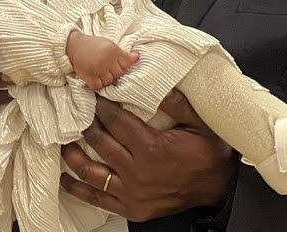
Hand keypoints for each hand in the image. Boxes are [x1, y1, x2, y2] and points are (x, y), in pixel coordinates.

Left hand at [60, 91, 235, 221]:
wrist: (223, 190)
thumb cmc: (211, 154)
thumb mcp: (201, 123)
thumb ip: (174, 101)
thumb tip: (147, 78)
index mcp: (152, 148)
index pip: (114, 120)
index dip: (100, 105)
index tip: (91, 93)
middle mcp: (138, 172)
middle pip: (98, 141)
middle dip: (85, 122)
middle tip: (76, 109)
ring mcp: (133, 193)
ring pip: (91, 171)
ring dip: (72, 154)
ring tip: (63, 138)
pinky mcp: (132, 208)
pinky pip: (98, 199)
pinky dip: (78, 188)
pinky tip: (65, 176)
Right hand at [66, 30, 138, 90]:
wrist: (74, 45)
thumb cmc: (94, 45)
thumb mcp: (110, 45)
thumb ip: (123, 54)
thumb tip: (137, 58)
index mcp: (113, 51)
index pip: (127, 65)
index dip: (122, 66)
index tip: (115, 64)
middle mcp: (106, 60)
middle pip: (119, 75)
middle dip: (114, 73)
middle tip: (106, 67)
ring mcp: (97, 68)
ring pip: (109, 82)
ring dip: (105, 79)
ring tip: (99, 72)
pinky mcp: (88, 75)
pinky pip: (98, 86)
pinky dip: (97, 84)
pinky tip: (94, 78)